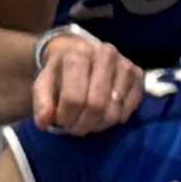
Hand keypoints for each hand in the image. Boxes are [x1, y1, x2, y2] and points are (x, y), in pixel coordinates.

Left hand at [27, 25, 146, 133]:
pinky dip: (116, 119)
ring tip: (89, 122)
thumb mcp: (44, 83)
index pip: (73, 99)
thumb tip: (44, 123)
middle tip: (76, 128)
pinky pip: (130, 109)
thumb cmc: (62, 72)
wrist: (82, 53)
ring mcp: (124, 64)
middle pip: (96, 105)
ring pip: (114, 111)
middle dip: (83, 125)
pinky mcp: (138, 74)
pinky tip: (104, 115)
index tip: (61, 124)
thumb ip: (42, 103)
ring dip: (99, 125)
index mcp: (77, 55)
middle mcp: (104, 55)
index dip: (66, 118)